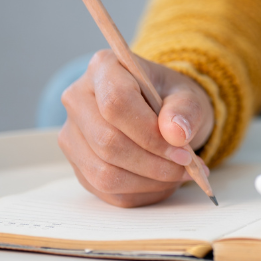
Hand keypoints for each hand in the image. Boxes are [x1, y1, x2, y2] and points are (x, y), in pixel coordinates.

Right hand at [58, 49, 213, 206]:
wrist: (161, 114)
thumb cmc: (172, 101)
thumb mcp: (189, 97)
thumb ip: (186, 110)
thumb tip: (176, 133)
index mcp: (103, 68)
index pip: (117, 103)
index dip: (150, 134)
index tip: (184, 152)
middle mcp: (77, 98)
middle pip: (107, 142)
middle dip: (154, 163)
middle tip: (187, 166)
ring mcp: (72, 134)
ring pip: (104, 173)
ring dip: (148, 181)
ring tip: (178, 174)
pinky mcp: (77, 163)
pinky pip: (105, 190)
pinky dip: (140, 191)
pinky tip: (161, 181)